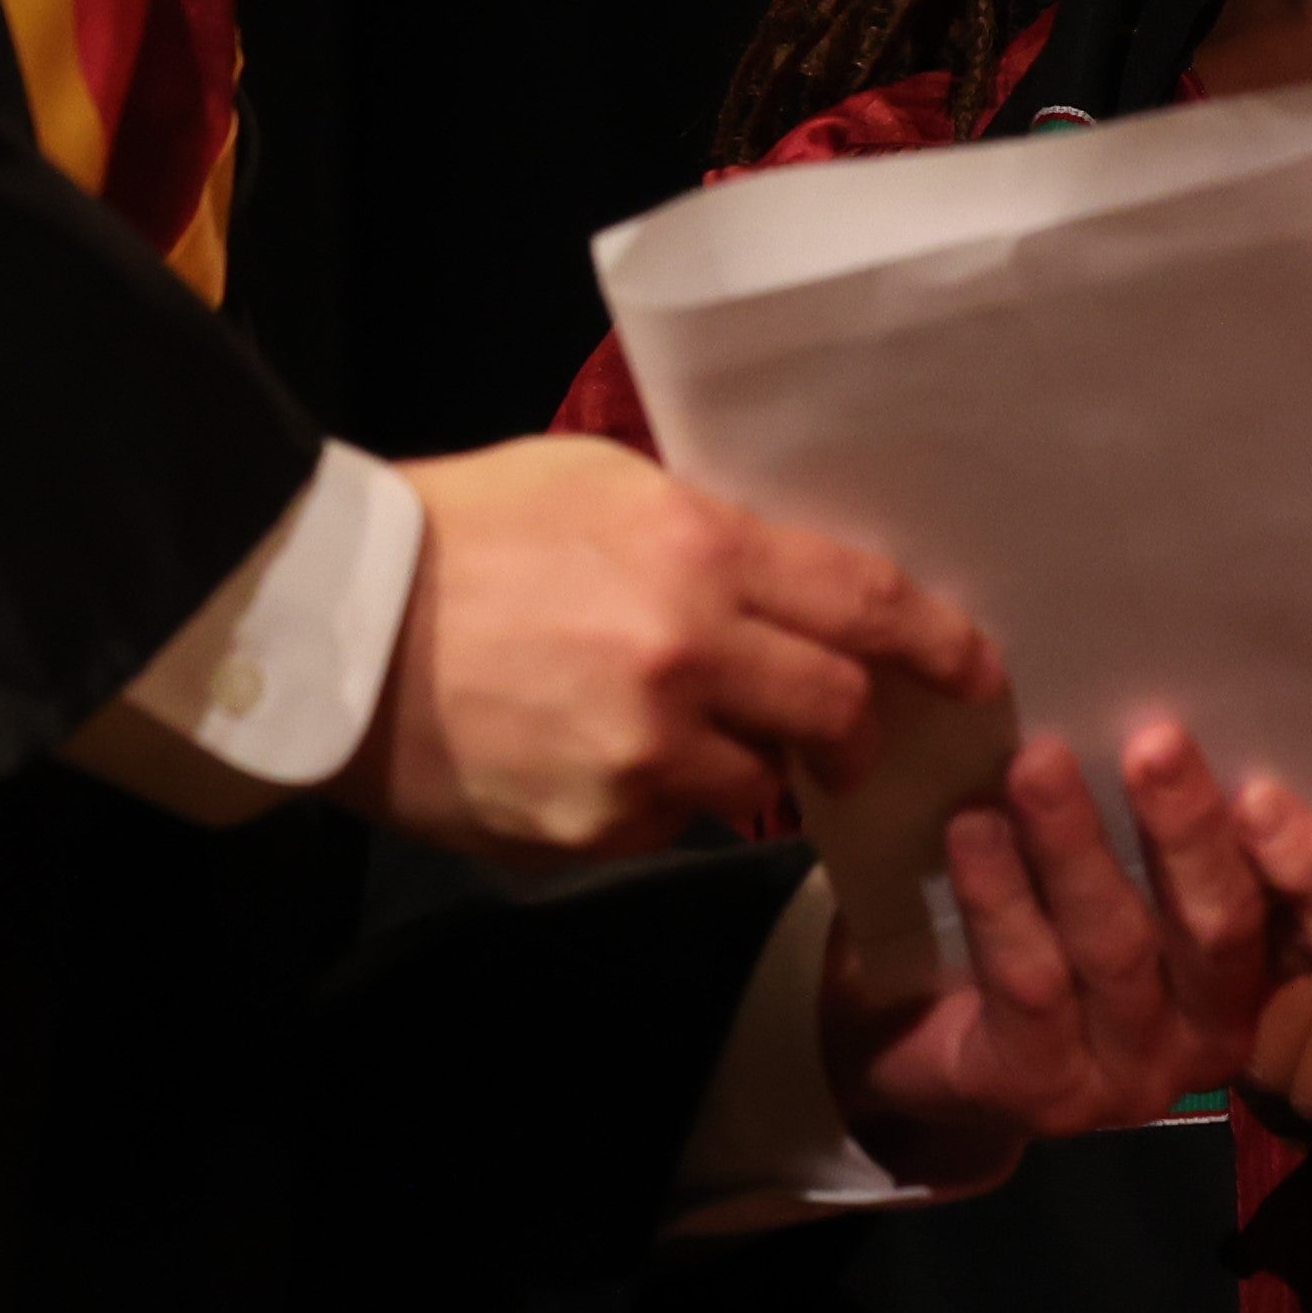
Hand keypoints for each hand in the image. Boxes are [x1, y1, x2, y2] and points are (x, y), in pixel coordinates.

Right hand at [339, 438, 994, 861]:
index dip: (938, 639)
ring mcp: (642, 755)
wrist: (336, 623)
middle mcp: (690, 657)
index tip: (976, 667)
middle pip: (839, 711)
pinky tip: (589, 754)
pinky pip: (662, 823)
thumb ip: (708, 532)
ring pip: (756, 781)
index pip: (865, 603)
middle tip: (858, 734)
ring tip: (674, 728)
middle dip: (862, 728)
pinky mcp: (592, 828)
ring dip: (744, 761)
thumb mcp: (603, 484)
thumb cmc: (466, 527)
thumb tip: (789, 582)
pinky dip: (651, 797)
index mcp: (700, 550)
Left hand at [823, 721, 1311, 1189]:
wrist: (938, 1036)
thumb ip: (1167, 798)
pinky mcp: (1042, 1091)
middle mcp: (1213, 1026)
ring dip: (1076, 849)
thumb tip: (1167, 663)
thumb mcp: (1130, 858)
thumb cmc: (1059, 911)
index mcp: (1262, 960)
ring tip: (1036, 764)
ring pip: (1117, 949)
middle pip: (1222, 930)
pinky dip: (1001, 901)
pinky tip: (973, 831)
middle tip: (1154, 742)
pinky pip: (1028, 986)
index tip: (1264, 792)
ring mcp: (1130, 1073)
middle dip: (1187, 831)